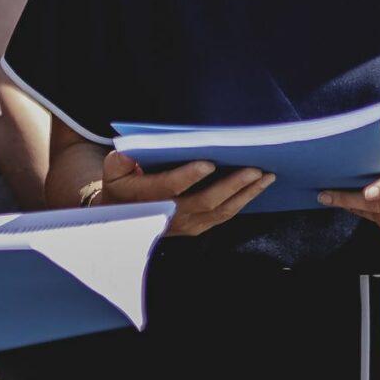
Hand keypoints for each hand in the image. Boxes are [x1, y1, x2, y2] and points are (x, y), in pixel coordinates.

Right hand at [95, 148, 269, 237]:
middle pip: (205, 201)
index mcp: (147, 197)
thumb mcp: (113, 171)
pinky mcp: (197, 227)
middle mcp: (169, 214)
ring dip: (245, 194)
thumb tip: (132, 152)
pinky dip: (242, 202)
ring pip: (219, 212)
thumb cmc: (121, 187)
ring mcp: (186, 224)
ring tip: (266, 176)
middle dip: (232, 185)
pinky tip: (257, 188)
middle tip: (254, 169)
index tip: (208, 164)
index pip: (170, 187)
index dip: (188, 176)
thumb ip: (121, 160)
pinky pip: (223, 216)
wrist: (123, 219)